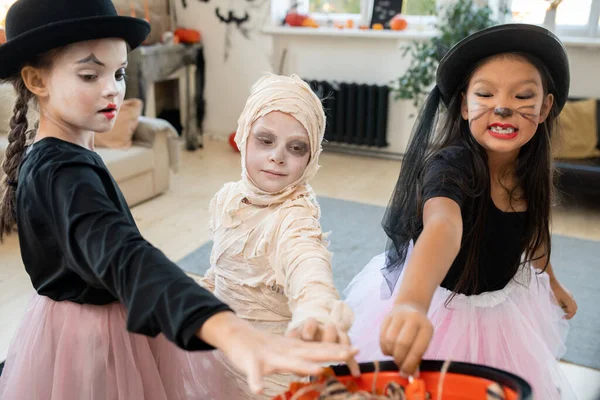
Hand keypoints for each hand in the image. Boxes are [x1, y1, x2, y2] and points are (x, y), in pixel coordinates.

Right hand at [198, 312, 357, 393]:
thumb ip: (302, 356)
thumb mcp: (286, 351)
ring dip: (302, 366)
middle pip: (311, 352)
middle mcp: (286, 351)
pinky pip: (253, 373)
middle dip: (330, 353)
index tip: (357, 349)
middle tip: (349, 353)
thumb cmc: (264, 348)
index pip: (319, 348)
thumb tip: (320, 362)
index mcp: (294, 349)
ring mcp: (269, 357)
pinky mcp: (251, 362)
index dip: (337, 349)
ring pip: (287, 362)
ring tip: (318, 370)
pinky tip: (258, 390)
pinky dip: (256, 381)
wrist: (237, 336)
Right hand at [379, 303, 432, 375]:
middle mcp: (413, 319)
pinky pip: (382, 337)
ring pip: (390, 341)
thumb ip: (417, 359)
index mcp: (426, 328)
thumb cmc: (417, 331)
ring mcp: (398, 316)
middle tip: (399, 365)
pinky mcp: (386, 317)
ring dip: (391, 353)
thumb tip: (412, 376)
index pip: (417, 349)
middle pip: (402, 344)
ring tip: (394, 356)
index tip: (405, 374)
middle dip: (399, 359)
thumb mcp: (423, 342)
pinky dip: (384, 348)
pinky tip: (389, 349)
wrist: (409, 308)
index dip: (410, 364)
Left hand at [551, 279, 576, 318]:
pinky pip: (569, 301)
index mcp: (569, 299)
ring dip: (568, 308)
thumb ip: (560, 307)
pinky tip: (560, 305)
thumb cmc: (552, 291)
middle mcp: (571, 297)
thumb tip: (562, 311)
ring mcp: (569, 294)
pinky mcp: (567, 293)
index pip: (573, 310)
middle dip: (570, 313)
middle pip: (575, 308)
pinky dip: (566, 305)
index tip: (563, 317)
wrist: (551, 281)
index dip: (569, 316)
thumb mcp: (555, 301)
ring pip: (572, 304)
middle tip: (563, 315)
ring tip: (560, 310)